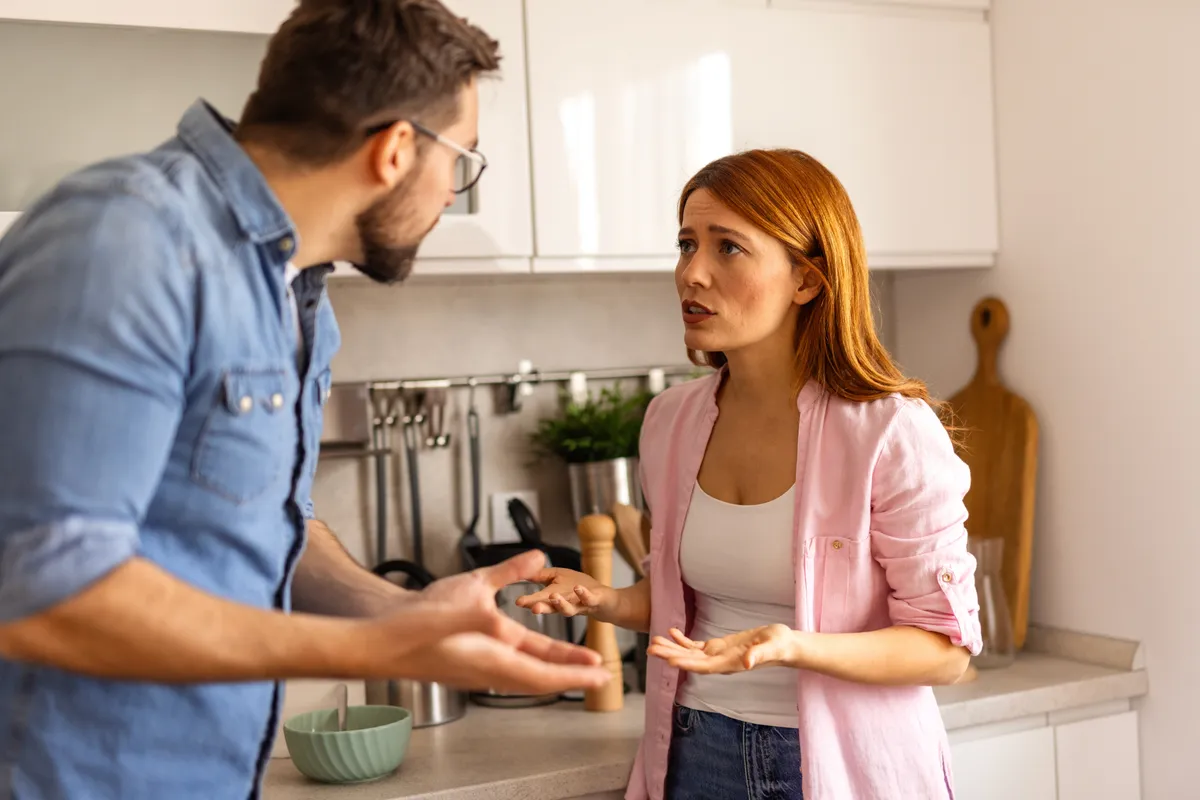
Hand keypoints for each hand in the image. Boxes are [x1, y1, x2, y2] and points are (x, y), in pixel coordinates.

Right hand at [368, 551, 609, 693]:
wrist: (380, 639)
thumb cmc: (419, 623)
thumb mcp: (470, 589)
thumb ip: (508, 573)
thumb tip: (539, 557)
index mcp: (496, 658)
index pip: (547, 671)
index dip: (576, 672)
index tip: (600, 674)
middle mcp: (490, 670)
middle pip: (540, 675)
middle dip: (571, 673)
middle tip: (600, 673)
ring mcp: (478, 669)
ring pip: (523, 672)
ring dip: (551, 667)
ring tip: (573, 662)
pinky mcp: (467, 661)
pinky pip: (507, 666)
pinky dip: (528, 661)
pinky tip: (530, 652)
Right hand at [513, 567, 618, 622]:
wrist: (607, 601)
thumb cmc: (581, 590)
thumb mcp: (558, 579)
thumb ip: (541, 575)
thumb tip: (523, 569)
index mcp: (555, 600)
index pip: (540, 601)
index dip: (529, 602)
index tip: (517, 602)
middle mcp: (566, 605)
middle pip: (552, 608)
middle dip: (541, 608)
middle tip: (533, 608)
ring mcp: (580, 604)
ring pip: (569, 608)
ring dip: (561, 603)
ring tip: (553, 596)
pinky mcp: (595, 600)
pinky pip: (589, 599)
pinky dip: (584, 594)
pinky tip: (578, 588)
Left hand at [647, 625, 799, 674]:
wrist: (783, 645)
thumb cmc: (779, 646)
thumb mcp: (771, 647)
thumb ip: (758, 655)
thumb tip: (746, 663)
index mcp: (730, 664)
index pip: (703, 666)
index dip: (686, 663)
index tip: (669, 660)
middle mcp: (720, 663)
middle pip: (690, 661)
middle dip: (670, 655)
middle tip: (650, 649)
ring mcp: (717, 656)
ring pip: (689, 654)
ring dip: (672, 648)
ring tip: (654, 641)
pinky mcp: (718, 647)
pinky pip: (696, 646)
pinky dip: (683, 640)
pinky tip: (672, 632)